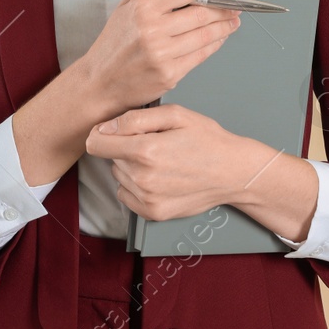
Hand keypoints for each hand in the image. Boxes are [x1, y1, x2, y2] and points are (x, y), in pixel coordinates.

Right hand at [77, 0, 242, 114]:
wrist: (100, 82)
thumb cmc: (114, 42)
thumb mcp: (128, 3)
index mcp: (143, 6)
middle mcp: (152, 30)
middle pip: (203, 12)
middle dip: (225, 7)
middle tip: (235, 5)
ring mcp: (161, 54)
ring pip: (206, 35)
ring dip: (225, 26)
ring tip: (232, 20)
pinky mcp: (169, 74)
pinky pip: (201, 55)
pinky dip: (215, 44)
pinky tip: (219, 38)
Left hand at [84, 103, 264, 221]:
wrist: (233, 172)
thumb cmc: (207, 139)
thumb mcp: (175, 114)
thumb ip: (135, 118)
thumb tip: (105, 128)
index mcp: (145, 150)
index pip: (95, 144)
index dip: (102, 134)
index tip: (113, 132)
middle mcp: (142, 178)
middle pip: (109, 159)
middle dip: (124, 149)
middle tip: (155, 144)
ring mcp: (147, 199)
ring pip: (119, 176)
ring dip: (132, 167)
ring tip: (162, 161)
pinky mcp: (153, 213)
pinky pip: (126, 195)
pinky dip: (136, 186)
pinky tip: (159, 177)